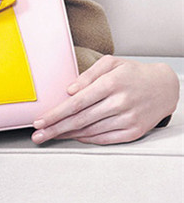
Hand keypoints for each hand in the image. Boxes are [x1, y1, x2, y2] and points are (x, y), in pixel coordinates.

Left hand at [31, 55, 178, 144]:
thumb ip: (88, 75)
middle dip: (55, 128)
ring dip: (68, 135)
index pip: (77, 102)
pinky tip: (74, 136)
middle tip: (38, 135)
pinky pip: (105, 139)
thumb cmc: (133, 73)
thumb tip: (69, 90)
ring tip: (51, 136)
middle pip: (80, 119)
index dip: (56, 113)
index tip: (40, 120)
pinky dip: (87, 139)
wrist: (164, 87)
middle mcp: (119, 102)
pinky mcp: (134, 132)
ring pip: (91, 131)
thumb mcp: (111, 63)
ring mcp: (127, 119)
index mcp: (111, 83)